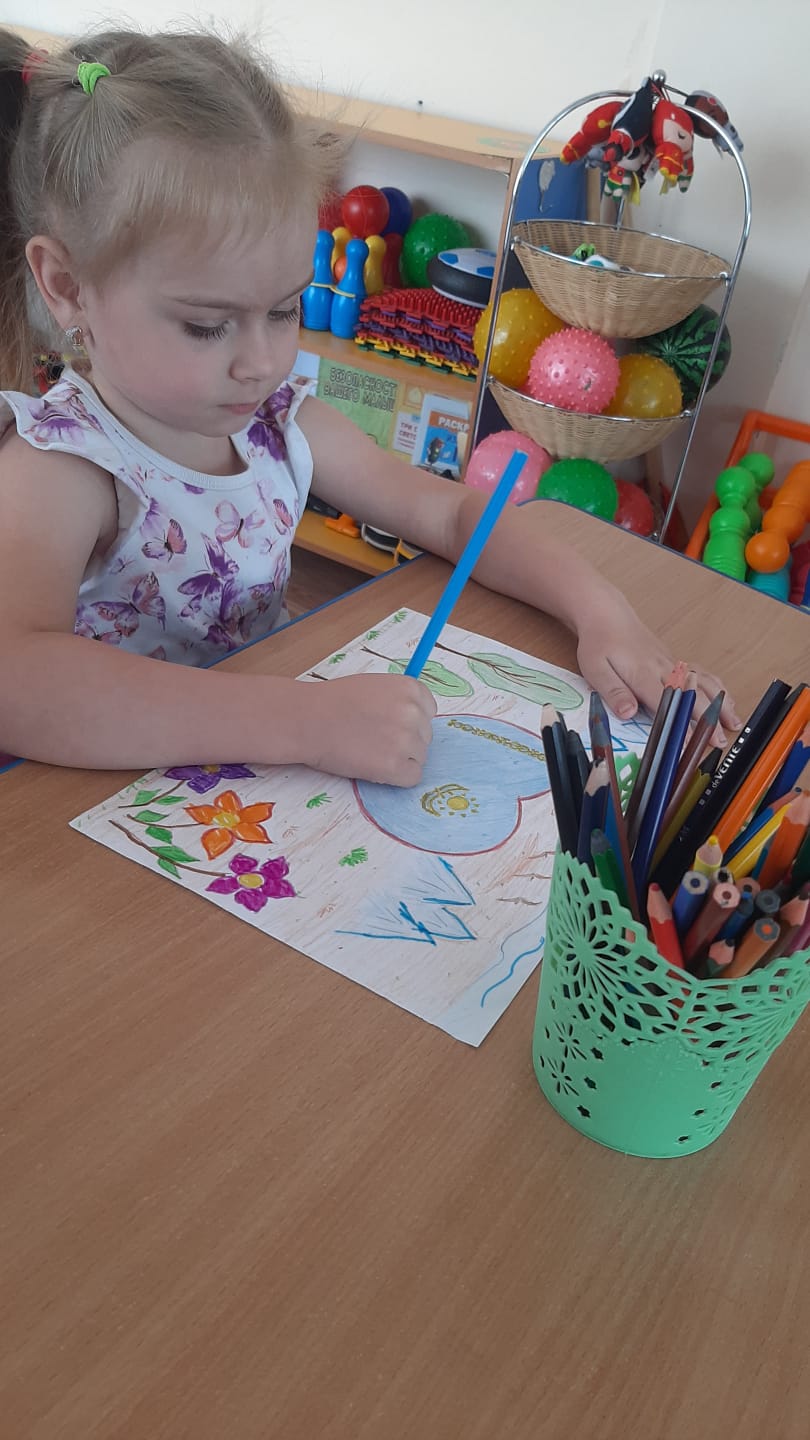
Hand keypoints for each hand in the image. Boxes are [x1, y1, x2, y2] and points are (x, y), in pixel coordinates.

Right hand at [296, 673, 437, 784]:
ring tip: (369, 751)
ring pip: (419, 758)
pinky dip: (396, 777)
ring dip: (399, 759)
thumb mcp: (374, 686)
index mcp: (411, 688)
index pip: (429, 712)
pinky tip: (375, 767)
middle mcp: (414, 712)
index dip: (408, 721)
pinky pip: (412, 777)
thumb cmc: (333, 702)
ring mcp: (405, 740)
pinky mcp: (394, 766)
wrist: (307, 720)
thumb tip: (418, 721)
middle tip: (373, 739)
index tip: (387, 724)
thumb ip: (399, 700)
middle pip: (425, 736)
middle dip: (404, 741)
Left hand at [575, 589, 740, 741]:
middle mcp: (663, 669)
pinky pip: (702, 674)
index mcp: (642, 674)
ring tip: (733, 722)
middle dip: (707, 720)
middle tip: (719, 741)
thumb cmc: (599, 644)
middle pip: (691, 695)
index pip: (666, 703)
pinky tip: (726, 699)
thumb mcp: (595, 670)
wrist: (608, 615)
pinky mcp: (674, 662)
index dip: (679, 725)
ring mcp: (672, 664)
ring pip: (703, 683)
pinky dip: (717, 688)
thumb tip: (628, 713)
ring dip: (720, 703)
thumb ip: (614, 692)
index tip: (690, 743)